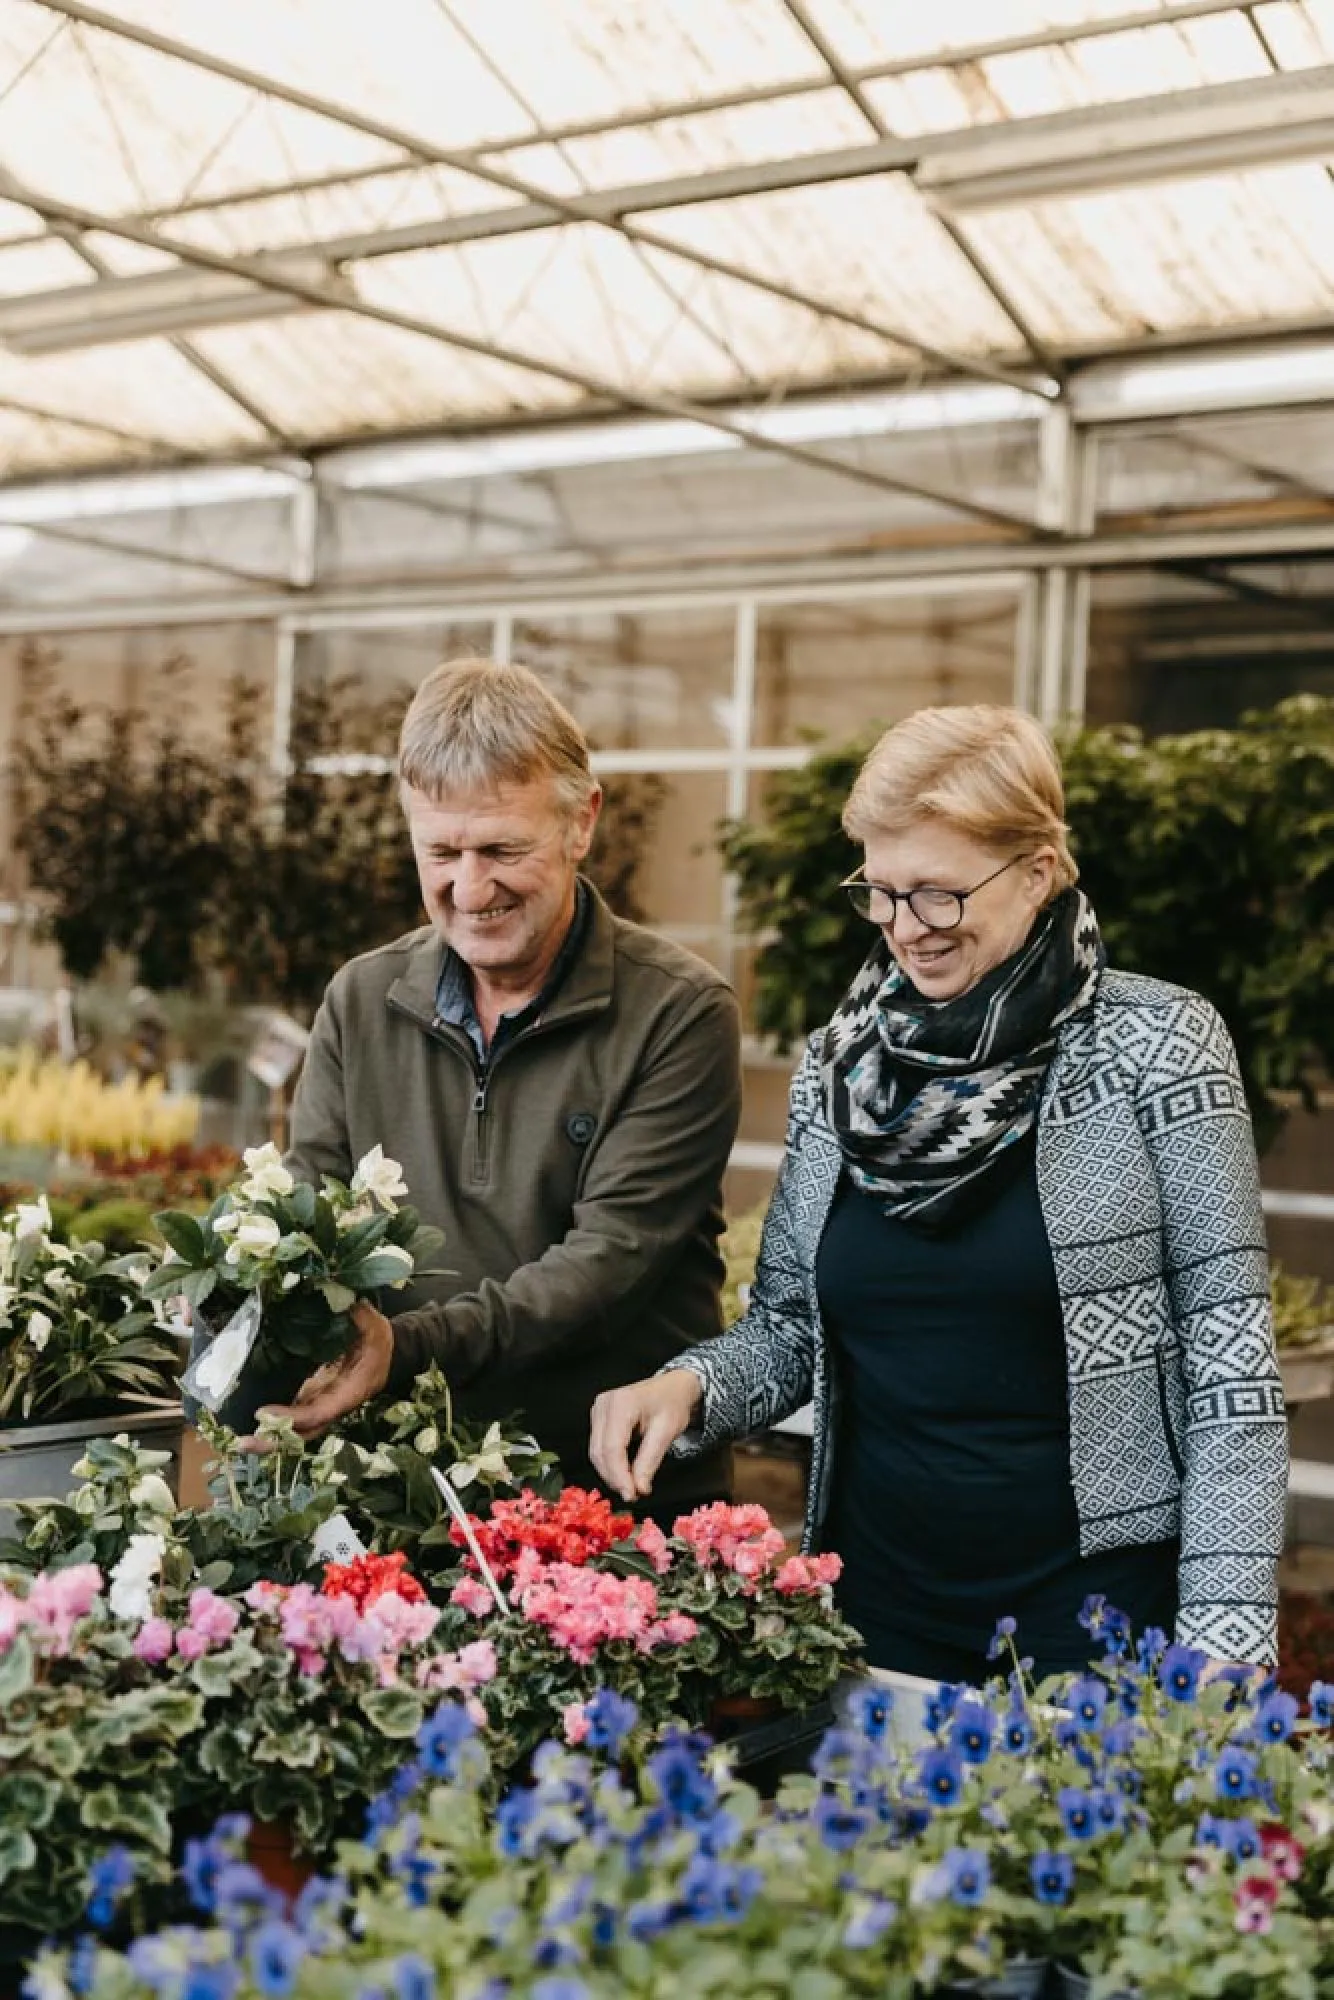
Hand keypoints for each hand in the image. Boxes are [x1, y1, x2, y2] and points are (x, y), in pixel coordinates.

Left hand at [252, 1300, 394, 1441]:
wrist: (388, 1355)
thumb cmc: (380, 1342)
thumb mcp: (375, 1326)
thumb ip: (361, 1315)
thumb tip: (345, 1300)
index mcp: (348, 1393)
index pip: (318, 1413)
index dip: (292, 1417)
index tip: (263, 1412)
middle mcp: (332, 1405)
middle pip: (303, 1434)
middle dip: (274, 1442)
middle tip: (242, 1443)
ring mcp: (320, 1404)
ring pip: (296, 1431)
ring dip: (270, 1437)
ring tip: (240, 1440)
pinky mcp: (312, 1398)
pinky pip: (292, 1418)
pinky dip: (273, 1423)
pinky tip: (251, 1421)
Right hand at [589, 1370, 702, 1502]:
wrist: (672, 1388)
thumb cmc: (672, 1405)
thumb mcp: (667, 1433)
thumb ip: (650, 1461)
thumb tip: (638, 1489)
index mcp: (621, 1404)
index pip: (612, 1448)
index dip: (619, 1476)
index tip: (631, 1495)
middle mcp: (603, 1405)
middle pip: (600, 1452)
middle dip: (615, 1478)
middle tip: (634, 1494)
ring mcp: (598, 1410)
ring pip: (596, 1452)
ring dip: (611, 1473)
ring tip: (631, 1486)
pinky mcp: (598, 1417)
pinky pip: (598, 1446)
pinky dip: (610, 1463)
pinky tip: (624, 1473)